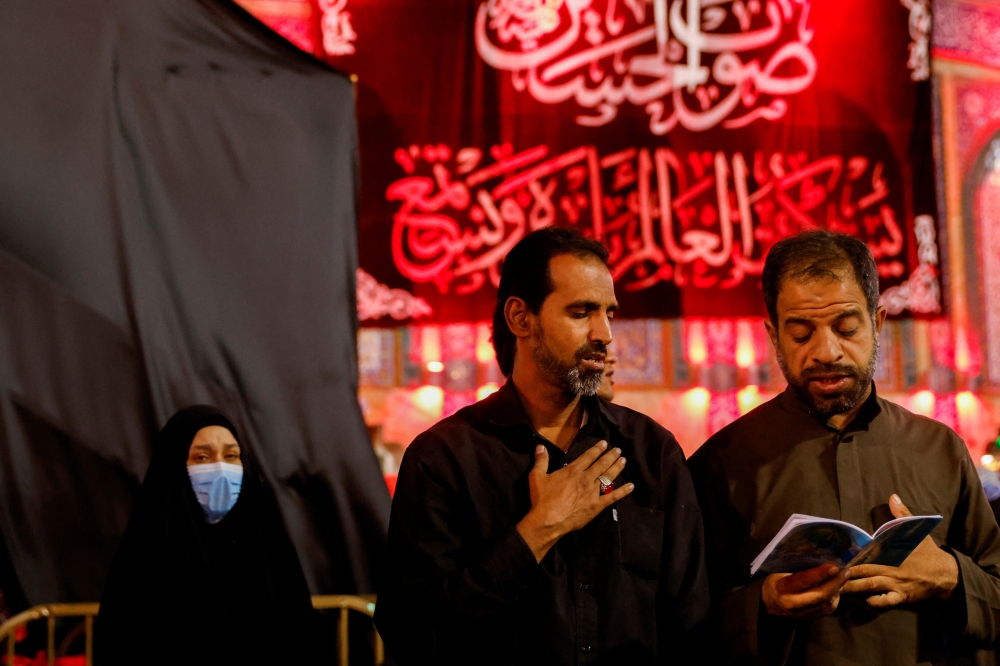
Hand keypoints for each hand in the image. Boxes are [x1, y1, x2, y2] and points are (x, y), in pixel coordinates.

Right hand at [516, 440, 633, 561]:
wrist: (548, 520)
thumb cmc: (542, 499)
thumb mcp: (537, 477)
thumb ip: (541, 460)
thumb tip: (540, 446)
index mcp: (573, 470)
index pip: (588, 456)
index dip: (597, 449)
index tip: (605, 443)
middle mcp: (586, 478)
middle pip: (602, 464)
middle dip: (611, 456)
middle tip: (618, 450)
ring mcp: (593, 492)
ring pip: (609, 477)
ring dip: (617, 468)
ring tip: (623, 461)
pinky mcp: (597, 505)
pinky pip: (613, 497)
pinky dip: (623, 491)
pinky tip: (631, 486)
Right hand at [761, 564, 850, 618]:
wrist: (769, 604)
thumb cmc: (776, 581)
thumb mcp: (781, 570)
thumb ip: (798, 566)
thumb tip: (817, 553)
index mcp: (783, 588)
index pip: (804, 581)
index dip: (820, 574)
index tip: (835, 566)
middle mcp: (793, 603)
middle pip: (820, 595)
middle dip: (836, 583)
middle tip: (846, 571)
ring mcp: (802, 613)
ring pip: (826, 603)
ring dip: (837, 590)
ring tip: (842, 578)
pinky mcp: (810, 618)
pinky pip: (827, 609)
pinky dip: (834, 598)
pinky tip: (836, 589)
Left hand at [841, 494, 957, 607]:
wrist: (947, 573)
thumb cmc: (928, 552)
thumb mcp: (917, 531)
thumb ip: (902, 514)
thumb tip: (893, 496)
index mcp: (890, 553)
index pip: (866, 554)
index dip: (850, 556)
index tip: (836, 557)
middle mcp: (890, 568)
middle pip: (863, 571)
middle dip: (846, 574)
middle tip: (829, 575)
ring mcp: (895, 584)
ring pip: (870, 586)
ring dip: (854, 588)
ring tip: (837, 589)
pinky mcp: (902, 596)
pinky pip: (886, 601)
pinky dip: (875, 602)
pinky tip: (865, 600)